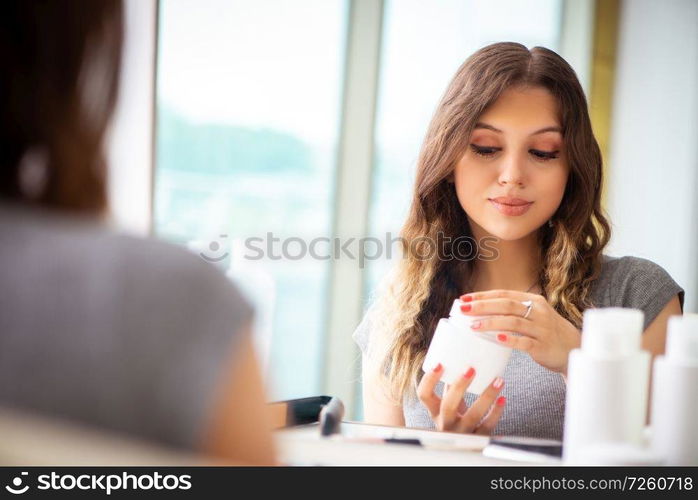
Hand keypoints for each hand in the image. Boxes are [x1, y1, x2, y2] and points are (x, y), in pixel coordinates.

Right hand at [417, 363, 505, 433]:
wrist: (464, 447)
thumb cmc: (457, 420)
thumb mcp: (449, 405)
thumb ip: (451, 386)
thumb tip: (458, 359)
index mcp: (435, 412)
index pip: (424, 395)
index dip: (429, 380)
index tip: (439, 364)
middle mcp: (446, 424)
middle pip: (448, 406)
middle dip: (459, 386)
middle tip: (471, 369)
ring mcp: (462, 433)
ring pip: (473, 416)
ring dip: (486, 396)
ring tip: (498, 380)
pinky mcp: (478, 439)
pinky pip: (488, 425)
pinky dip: (496, 412)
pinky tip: (502, 399)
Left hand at [459, 290, 581, 374]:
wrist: (574, 348)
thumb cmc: (546, 331)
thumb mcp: (533, 315)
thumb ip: (512, 311)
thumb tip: (480, 311)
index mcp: (533, 300)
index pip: (503, 295)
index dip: (482, 296)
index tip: (463, 299)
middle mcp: (538, 311)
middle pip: (506, 305)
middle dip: (482, 306)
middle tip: (463, 309)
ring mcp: (542, 328)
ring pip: (514, 322)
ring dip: (492, 323)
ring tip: (473, 325)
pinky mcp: (543, 346)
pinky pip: (525, 342)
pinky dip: (510, 340)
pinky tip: (497, 339)